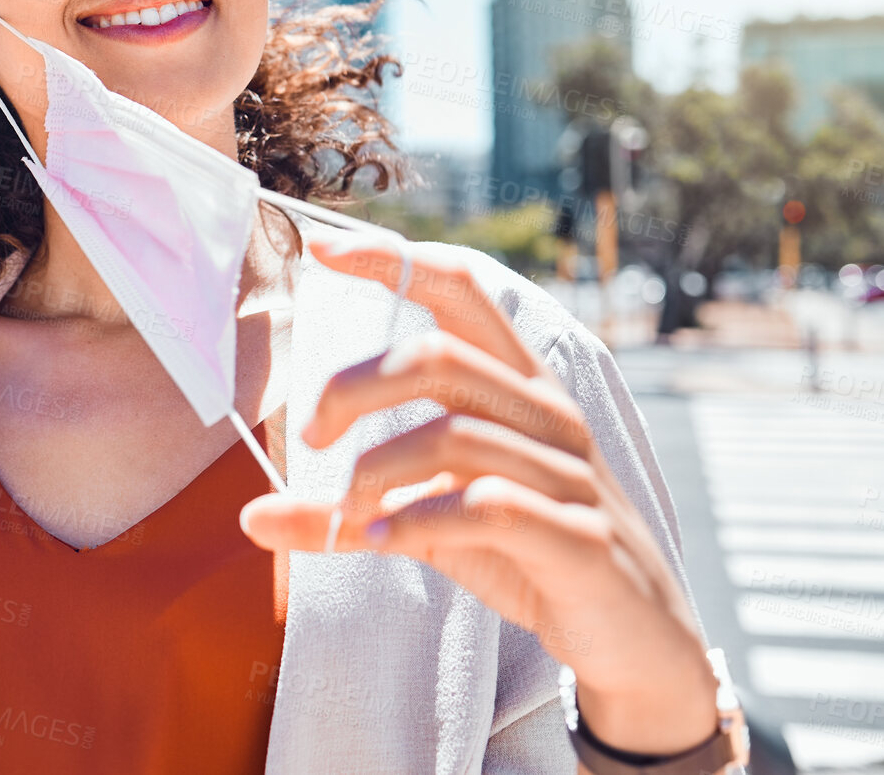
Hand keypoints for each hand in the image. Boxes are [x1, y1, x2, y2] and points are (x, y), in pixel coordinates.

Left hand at [240, 237, 719, 756]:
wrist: (637, 640)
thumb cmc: (528, 556)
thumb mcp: (429, 523)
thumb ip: (346, 512)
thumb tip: (250, 515)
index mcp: (518, 389)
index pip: (459, 293)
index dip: (392, 260)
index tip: (318, 249)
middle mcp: (548, 417)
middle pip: (438, 356)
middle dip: (353, 389)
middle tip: (311, 437)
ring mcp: (571, 478)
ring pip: (455, 437)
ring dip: (376, 473)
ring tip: (346, 513)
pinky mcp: (582, 542)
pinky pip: (492, 508)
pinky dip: (421, 520)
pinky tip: (381, 541)